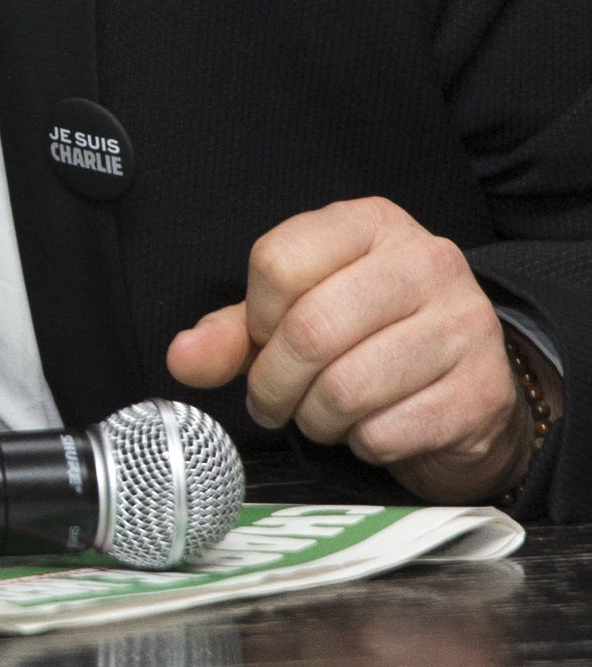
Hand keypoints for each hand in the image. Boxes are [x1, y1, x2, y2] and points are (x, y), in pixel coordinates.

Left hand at [165, 197, 557, 501]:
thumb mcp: (295, 313)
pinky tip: (370, 426)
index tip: (264, 338)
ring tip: (320, 413)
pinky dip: (361, 443)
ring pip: (346, 389)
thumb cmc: (370, 335)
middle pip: (309, 330)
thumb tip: (183, 357)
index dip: (255, 317)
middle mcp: (426, 262)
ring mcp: (464, 325)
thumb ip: (233, 331)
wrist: (466, 381)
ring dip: (315, 418)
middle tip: (273, 399)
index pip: (277, 261)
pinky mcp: (482, 392)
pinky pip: (386, 432)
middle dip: (273, 382)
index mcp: (371, 223)